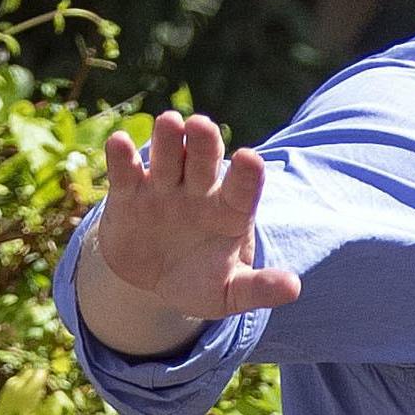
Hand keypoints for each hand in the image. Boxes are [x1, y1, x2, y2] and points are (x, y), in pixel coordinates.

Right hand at [91, 111, 298, 326]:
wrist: (155, 282)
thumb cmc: (203, 282)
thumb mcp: (232, 292)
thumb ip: (259, 288)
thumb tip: (294, 289)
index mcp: (231, 212)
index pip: (243, 190)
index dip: (246, 175)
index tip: (250, 159)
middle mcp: (200, 192)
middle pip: (204, 162)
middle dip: (204, 143)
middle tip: (201, 125)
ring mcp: (164, 189)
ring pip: (168, 159)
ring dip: (168, 140)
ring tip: (170, 121)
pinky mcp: (129, 195)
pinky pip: (127, 173)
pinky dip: (123, 157)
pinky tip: (120, 142)